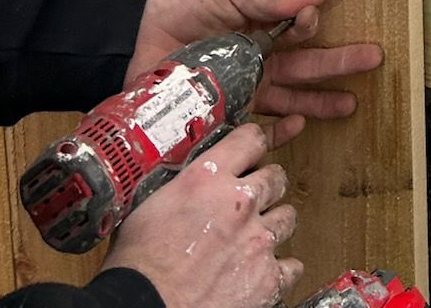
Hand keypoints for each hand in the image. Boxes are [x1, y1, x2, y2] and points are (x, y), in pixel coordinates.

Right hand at [106, 121, 300, 307]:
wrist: (143, 307)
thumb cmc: (138, 265)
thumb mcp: (151, 205)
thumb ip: (184, 186)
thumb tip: (189, 185)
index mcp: (209, 178)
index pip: (250, 139)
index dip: (256, 142)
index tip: (258, 147)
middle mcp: (241, 203)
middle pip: (276, 177)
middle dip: (266, 186)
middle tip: (253, 200)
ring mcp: (258, 240)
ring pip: (287, 218)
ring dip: (274, 225)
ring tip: (257, 237)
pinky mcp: (267, 278)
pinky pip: (292, 266)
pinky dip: (281, 269)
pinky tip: (266, 271)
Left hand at [128, 0, 382, 144]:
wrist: (131, 42)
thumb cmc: (178, 10)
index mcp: (258, 27)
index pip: (297, 28)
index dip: (310, 23)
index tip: (313, 18)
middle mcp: (256, 59)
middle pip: (305, 63)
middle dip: (339, 62)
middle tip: (374, 58)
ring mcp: (242, 89)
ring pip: (289, 95)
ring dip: (320, 100)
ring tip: (350, 103)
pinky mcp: (222, 115)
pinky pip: (257, 124)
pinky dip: (279, 127)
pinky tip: (298, 125)